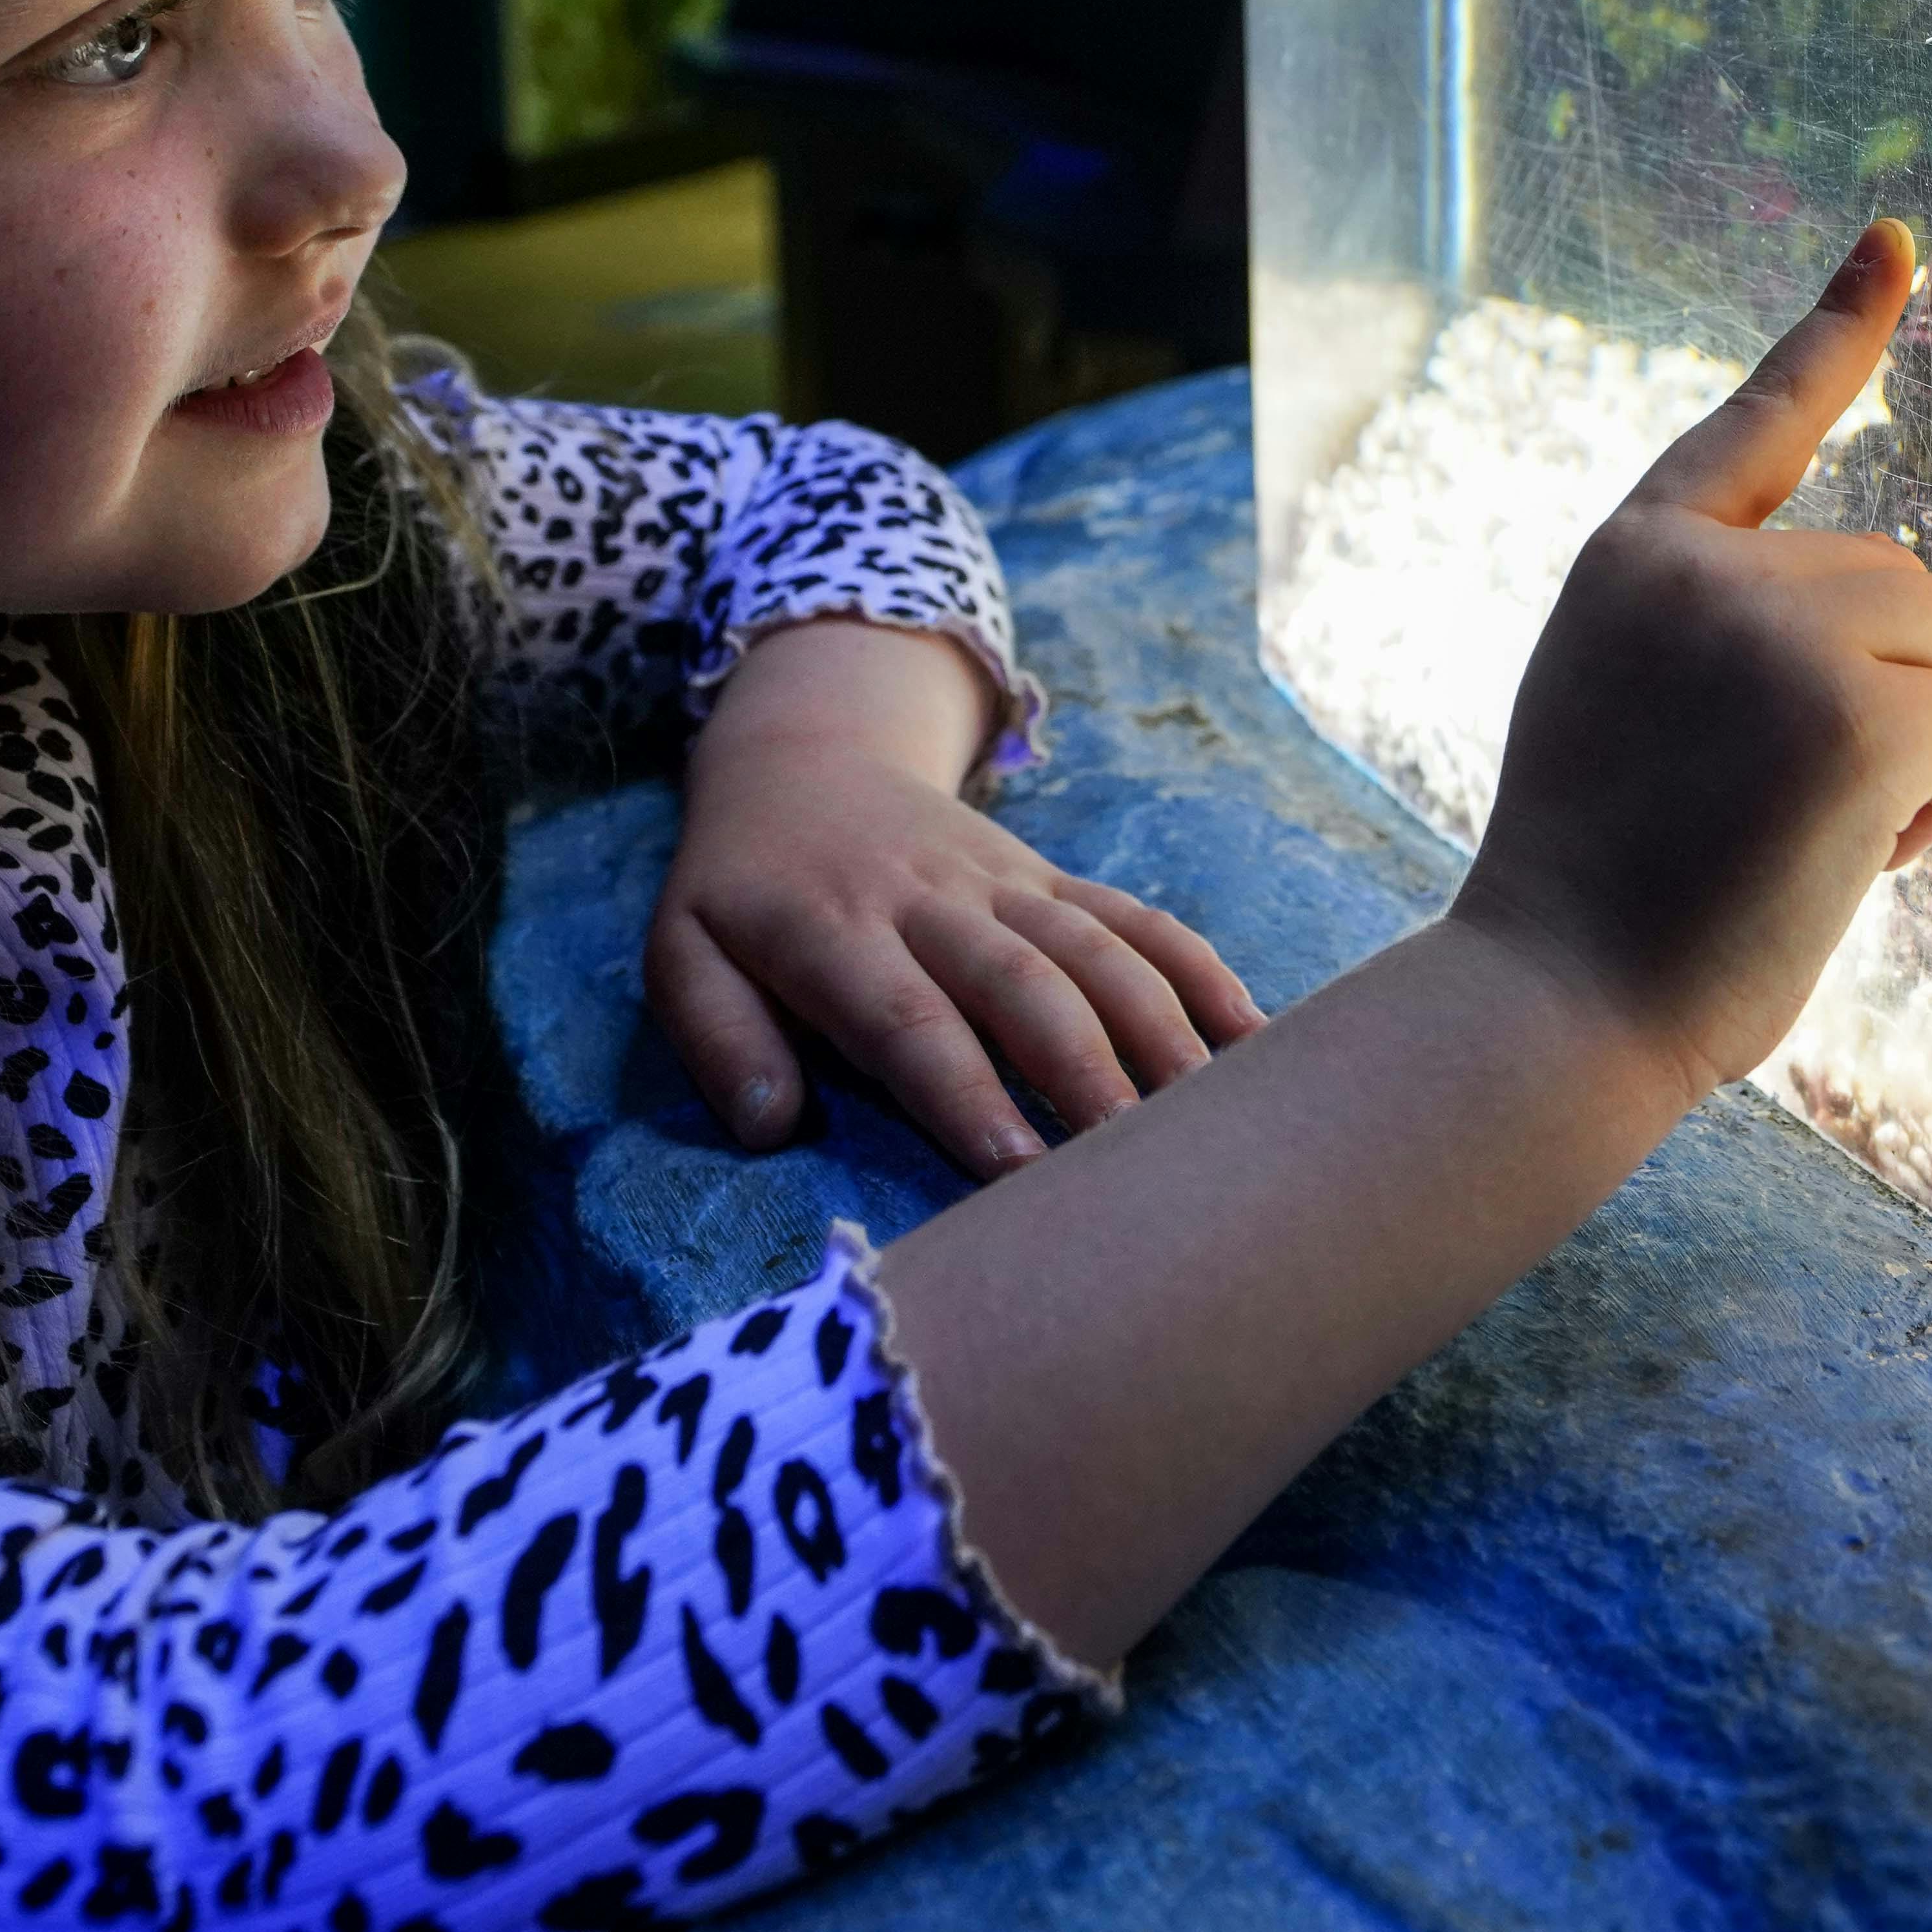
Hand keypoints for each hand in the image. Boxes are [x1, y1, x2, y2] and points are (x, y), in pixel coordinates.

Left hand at [648, 618, 1263, 1173]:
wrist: (804, 759)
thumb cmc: (739, 889)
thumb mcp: (679, 953)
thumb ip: (719, 1037)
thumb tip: (769, 1128)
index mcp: (832, 931)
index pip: (908, 1020)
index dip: (964, 1093)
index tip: (1015, 1172)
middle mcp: (932, 902)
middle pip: (1023, 985)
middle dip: (1084, 1071)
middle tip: (1137, 1162)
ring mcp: (1006, 884)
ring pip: (1097, 949)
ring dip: (1159, 1028)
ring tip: (1209, 1114)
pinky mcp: (1052, 879)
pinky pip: (1135, 919)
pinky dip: (1197, 973)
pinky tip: (1252, 1038)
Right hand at [1449, 219, 1931, 1095]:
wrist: (1560, 1002)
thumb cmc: (1605, 883)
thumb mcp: (1631, 700)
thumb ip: (1726, 626)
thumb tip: (1894, 617)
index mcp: (1639, 552)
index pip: (1761, 418)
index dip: (1839, 329)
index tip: (1898, 237)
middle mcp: (1713, 569)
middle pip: (1910, 580)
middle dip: (1890, 688)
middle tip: (1779, 799)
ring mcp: (1788, 632)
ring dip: (1919, 746)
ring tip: (1804, 828)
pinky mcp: (1865, 716)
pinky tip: (1843, 858)